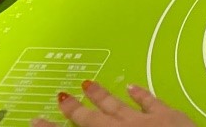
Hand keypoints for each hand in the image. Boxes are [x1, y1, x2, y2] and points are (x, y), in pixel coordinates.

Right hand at [32, 81, 194, 125]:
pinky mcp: (169, 116)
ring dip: (102, 95)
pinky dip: (139, 93)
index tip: (36, 120)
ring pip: (118, 105)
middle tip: (60, 96)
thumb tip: (91, 126)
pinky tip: (131, 86)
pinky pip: (150, 101)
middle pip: (93, 120)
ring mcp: (146, 122)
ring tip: (87, 83)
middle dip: (75, 109)